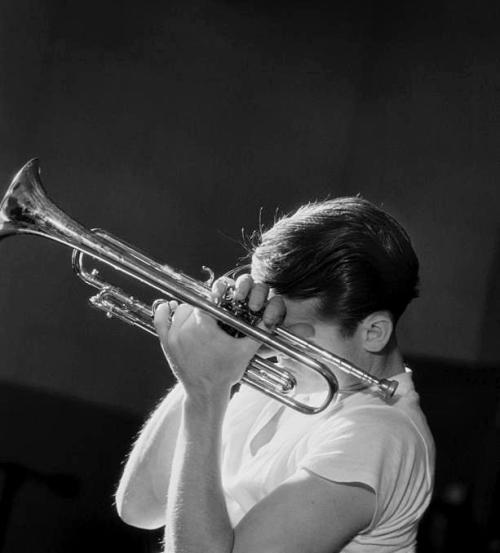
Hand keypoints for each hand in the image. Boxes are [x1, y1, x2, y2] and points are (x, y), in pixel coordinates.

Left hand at [153, 275, 284, 399]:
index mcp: (205, 326)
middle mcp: (187, 329)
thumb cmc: (225, 372)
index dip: (216, 297)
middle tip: (213, 315)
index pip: (209, 300)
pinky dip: (163, 311)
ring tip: (200, 318)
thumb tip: (270, 319)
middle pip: (195, 304)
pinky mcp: (166, 343)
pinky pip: (160, 319)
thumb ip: (259, 333)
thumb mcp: (245, 351)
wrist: (206, 393)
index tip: (220, 297)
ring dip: (189, 311)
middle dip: (206, 308)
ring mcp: (174, 336)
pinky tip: (169, 307)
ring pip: (180, 310)